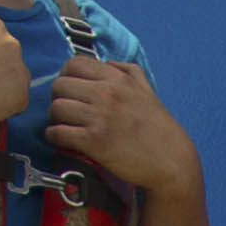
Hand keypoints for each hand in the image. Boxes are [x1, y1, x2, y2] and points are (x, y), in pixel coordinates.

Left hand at [43, 55, 199, 203]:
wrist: (171, 161)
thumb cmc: (160, 129)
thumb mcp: (147, 90)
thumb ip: (127, 71)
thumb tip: (106, 63)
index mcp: (117, 79)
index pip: (74, 64)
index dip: (66, 76)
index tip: (71, 89)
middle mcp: (106, 94)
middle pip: (60, 85)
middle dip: (59, 98)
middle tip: (67, 110)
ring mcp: (99, 117)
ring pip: (56, 108)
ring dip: (56, 118)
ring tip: (65, 125)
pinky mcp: (93, 141)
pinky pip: (58, 132)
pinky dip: (54, 136)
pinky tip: (62, 139)